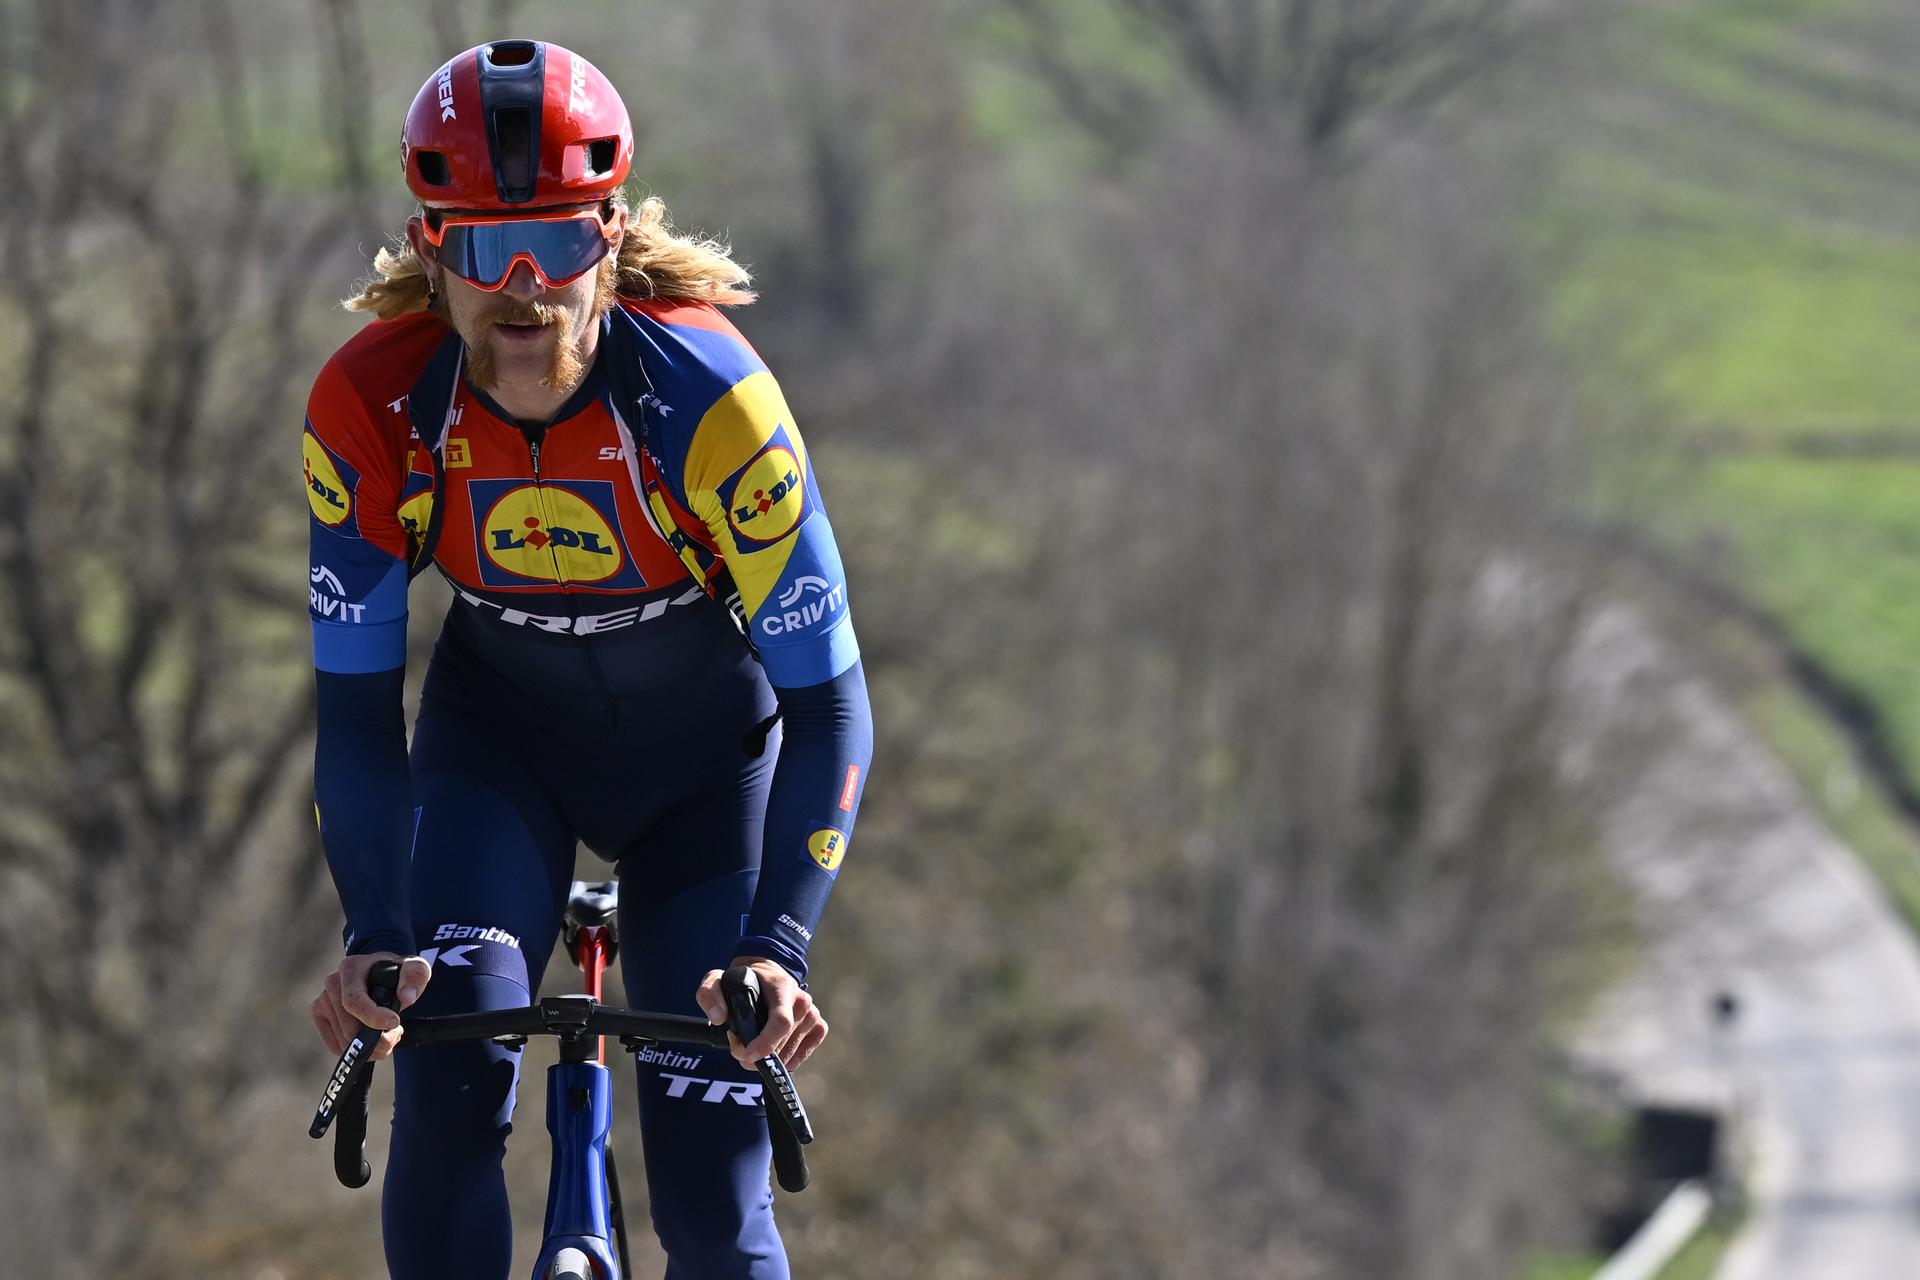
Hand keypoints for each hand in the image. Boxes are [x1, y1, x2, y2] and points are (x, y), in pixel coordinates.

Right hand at [310, 951, 431, 1062]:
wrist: (382, 976)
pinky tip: (372, 1041)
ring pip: (343, 1039)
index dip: (373, 1018)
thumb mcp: (415, 968)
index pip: (354, 1001)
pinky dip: (356, 1051)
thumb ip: (416, 975)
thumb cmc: (397, 972)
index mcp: (351, 968)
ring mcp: (322, 1000)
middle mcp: (332, 982)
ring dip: (369, 1047)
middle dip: (377, 1039)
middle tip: (396, 1034)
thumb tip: (406, 996)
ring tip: (387, 1037)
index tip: (395, 1023)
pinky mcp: (320, 1017)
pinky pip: (335, 1046)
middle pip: (349, 1026)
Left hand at [695, 957, 827, 1070]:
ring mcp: (812, 1015)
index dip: (766, 1043)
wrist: (766, 975)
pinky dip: (785, 1061)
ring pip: (790, 1053)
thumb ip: (709, 994)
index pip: (781, 1022)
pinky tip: (772, 1051)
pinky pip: (802, 1055)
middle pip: (782, 1043)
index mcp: (782, 987)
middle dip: (757, 1055)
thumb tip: (719, 1018)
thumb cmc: (742, 980)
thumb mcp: (717, 979)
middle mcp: (802, 1001)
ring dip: (769, 1060)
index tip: (747, 1054)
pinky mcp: (818, 1027)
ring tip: (752, 1047)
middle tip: (738, 1049)